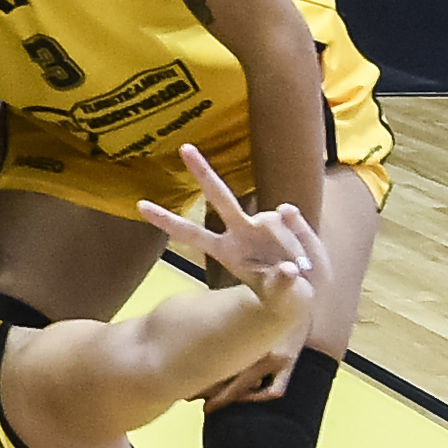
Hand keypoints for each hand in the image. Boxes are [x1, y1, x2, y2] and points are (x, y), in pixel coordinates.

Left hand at [139, 143, 323, 325]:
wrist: (307, 292)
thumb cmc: (287, 297)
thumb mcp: (286, 300)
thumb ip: (284, 283)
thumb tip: (288, 260)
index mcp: (228, 252)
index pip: (192, 233)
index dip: (167, 221)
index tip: (139, 206)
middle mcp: (241, 231)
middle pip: (219, 196)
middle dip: (203, 171)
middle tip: (184, 147)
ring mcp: (263, 224)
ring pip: (274, 218)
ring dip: (289, 244)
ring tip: (299, 271)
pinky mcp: (285, 221)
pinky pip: (291, 217)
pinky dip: (300, 234)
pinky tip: (303, 256)